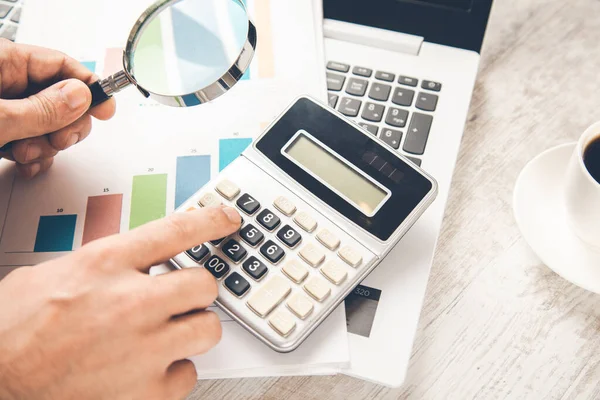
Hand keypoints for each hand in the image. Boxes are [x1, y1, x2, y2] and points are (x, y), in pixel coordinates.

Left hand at [0, 39, 115, 178]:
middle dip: (64, 126)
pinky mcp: (0, 131)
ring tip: (23, 153)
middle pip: (60, 99)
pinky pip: (31, 142)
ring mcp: (3, 109)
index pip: (60, 64)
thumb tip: (82, 97)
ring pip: (47, 125)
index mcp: (2, 63)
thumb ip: (40, 109)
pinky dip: (34, 158)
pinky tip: (24, 163)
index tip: (106, 110)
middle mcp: (4, 83)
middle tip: (58, 140)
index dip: (88, 86)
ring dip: (45, 147)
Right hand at [0, 206, 240, 399]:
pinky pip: (188, 376)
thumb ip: (101, 265)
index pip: (177, 230)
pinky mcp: (143, 392)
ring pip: (207, 329)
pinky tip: (151, 370)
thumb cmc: (12, 332)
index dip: (211, 221)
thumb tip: (130, 263)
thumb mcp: (52, 275)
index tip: (230, 219)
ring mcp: (142, 349)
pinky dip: (174, 373)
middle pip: (205, 283)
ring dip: (192, 330)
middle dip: (197, 290)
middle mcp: (130, 302)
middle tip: (182, 297)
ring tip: (167, 334)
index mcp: (105, 264)